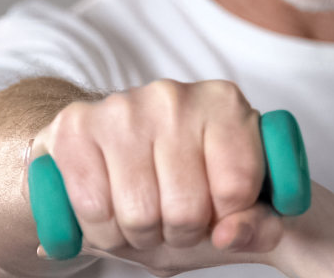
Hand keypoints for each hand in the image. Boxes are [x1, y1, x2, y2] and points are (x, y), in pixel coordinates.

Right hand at [28, 79, 283, 274]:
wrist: (107, 141)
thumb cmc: (182, 175)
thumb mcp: (235, 202)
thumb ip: (257, 225)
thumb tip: (227, 235)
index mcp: (225, 105)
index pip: (237, 188)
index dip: (225, 220)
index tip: (216, 212)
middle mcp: (175, 97)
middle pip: (187, 209)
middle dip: (180, 233)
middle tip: (172, 219)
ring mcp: (123, 107)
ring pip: (139, 215)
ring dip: (140, 235)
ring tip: (143, 217)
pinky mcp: (76, 126)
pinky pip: (93, 209)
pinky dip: (102, 230)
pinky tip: (110, 212)